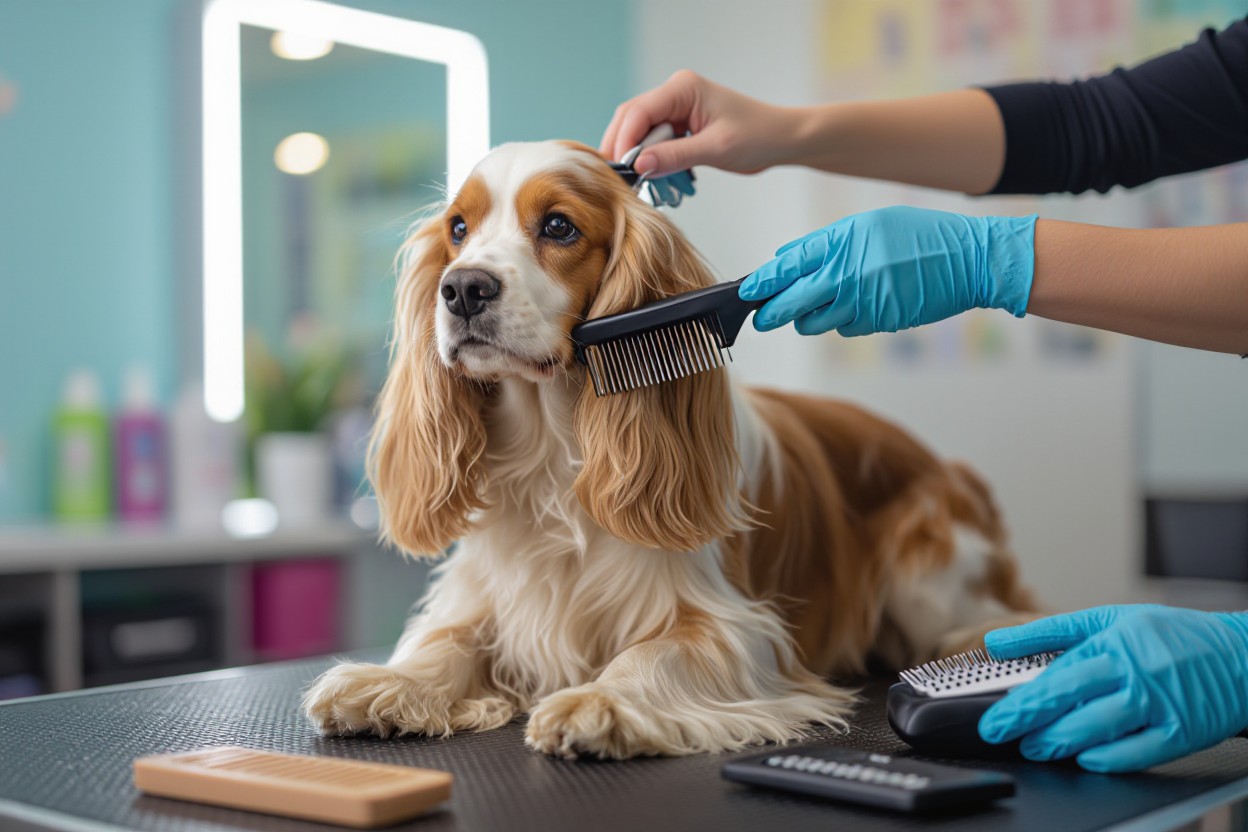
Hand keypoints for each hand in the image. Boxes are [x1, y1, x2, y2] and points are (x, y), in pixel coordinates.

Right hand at [600, 70, 797, 176]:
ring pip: (638, 131)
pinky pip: (653, 141)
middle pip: (631, 119)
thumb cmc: (758, 136)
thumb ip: (674, 156)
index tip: (621, 169)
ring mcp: (675, 109)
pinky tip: (651, 176)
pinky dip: (649, 159)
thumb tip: (639, 165)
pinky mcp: (679, 125)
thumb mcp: (715, 149)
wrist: (782, 139)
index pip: (638, 112)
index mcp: (682, 88)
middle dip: (623, 148)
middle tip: (621, 179)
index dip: (625, 140)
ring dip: (636, 156)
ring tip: (637, 181)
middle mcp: (674, 93)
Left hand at [738, 206, 1036, 336]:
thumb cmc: (918, 235)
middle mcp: (847, 273)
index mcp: (842, 242)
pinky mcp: (878, 322)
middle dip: (770, 313)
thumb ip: (825, 242)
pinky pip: (844, 328)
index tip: (746, 291)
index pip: (788, 266)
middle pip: (792, 302)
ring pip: (814, 322)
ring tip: (804, 312)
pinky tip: (851, 308)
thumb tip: (785, 258)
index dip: (762, 281)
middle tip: (761, 317)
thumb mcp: (869, 225)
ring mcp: (863, 301)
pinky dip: (840, 321)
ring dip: (804, 319)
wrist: (969, 260)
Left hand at [979, 605, 1247, 772]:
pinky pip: (1138, 753)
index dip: (1020, 702)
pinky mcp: (1181, 733)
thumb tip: (996, 643)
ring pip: (1100, 730)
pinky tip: (1085, 759)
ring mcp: (1159, 706)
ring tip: (1036, 747)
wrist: (1239, 655)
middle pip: (1072, 703)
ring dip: (1061, 743)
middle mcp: (1134, 675)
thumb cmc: (1170, 635)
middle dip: (1029, 723)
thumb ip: (1048, 633)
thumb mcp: (1107, 619)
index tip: (993, 719)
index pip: (1055, 676)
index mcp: (1113, 644)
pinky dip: (1108, 759)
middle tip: (1001, 734)